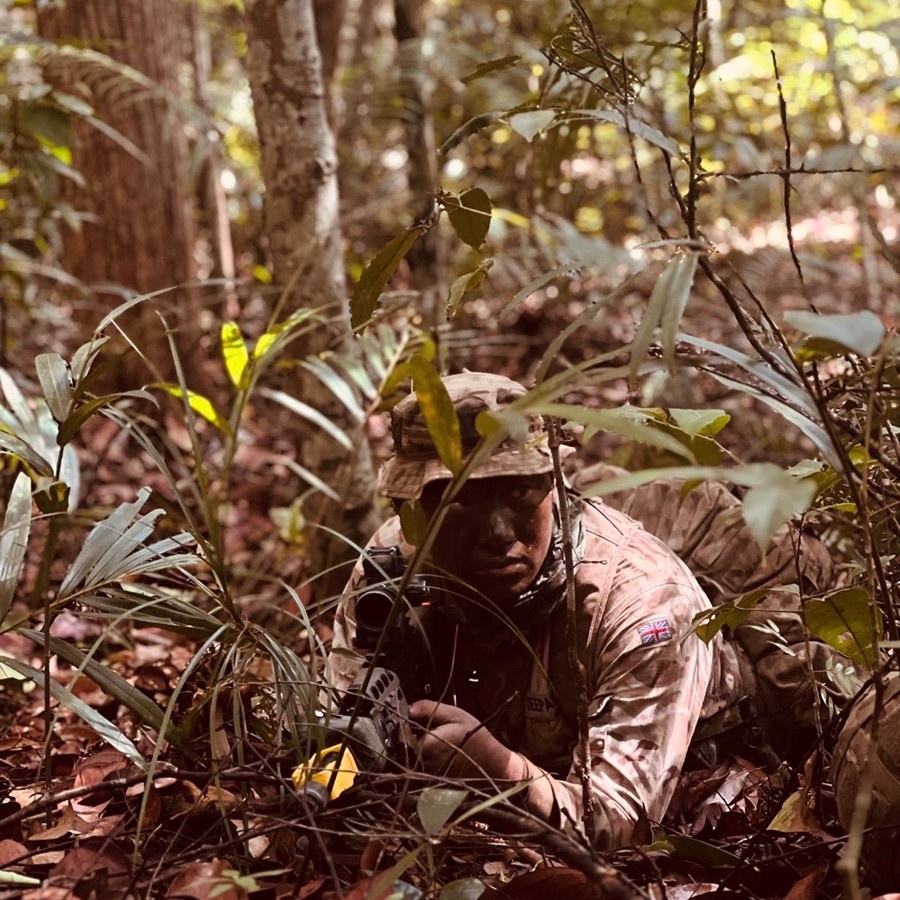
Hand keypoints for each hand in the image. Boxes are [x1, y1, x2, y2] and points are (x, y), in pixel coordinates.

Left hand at [408, 700, 525, 780]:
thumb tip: (409, 709)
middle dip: (408, 741)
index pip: (404, 737)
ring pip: (412, 762)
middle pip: (406, 751)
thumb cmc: (475, 736)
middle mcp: (428, 763)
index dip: (403, 729)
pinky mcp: (433, 783)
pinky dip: (423, 763)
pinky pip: (420, 771)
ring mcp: (430, 775)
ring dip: (416, 753)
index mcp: (431, 744)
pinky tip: (435, 755)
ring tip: (430, 744)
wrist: (491, 763)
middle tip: (418, 732)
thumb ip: (430, 709)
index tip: (405, 723)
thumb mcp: (456, 714)